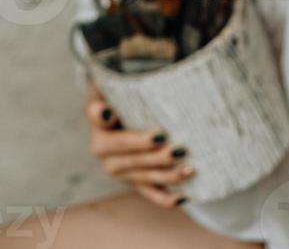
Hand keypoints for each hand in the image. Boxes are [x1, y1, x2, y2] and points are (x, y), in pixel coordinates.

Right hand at [84, 84, 192, 208]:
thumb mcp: (104, 88)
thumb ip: (102, 100)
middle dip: (158, 158)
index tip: (160, 135)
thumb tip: (106, 114)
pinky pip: (150, 193)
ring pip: (145, 178)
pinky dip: (167, 199)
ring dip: (168, 176)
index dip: (138, 142)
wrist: (114, 106)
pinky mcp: (134, 180)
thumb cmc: (114, 92)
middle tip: (181, 150)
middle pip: (134, 161)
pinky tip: (185, 197)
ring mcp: (121, 172)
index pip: (118, 141)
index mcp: (99, 135)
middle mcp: (106, 158)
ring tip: (189, 169)